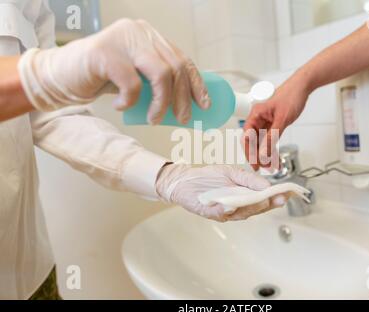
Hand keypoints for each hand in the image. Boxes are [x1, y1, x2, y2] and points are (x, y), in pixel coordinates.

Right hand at [18, 19, 209, 123]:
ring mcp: (122, 40)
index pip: (182, 59)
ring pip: (161, 73)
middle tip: (182, 119)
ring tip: (154, 119)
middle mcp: (139, 32)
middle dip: (183, 98)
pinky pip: (132, 83)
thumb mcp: (135, 77)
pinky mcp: (105, 53)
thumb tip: (185, 103)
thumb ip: (155, 80)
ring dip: (162, 102)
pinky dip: (130, 101)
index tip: (204, 105)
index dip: (197, 83)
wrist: (60, 76)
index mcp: (149, 36)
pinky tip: (121, 106)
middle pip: (176, 67)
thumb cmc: (100, 78)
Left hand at [155, 164, 286, 221]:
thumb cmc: (207, 177)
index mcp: (243, 197)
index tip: (289, 193)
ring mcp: (224, 212)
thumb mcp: (232, 172)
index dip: (276, 197)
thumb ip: (249, 179)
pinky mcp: (210, 212)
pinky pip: (220, 212)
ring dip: (252, 206)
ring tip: (264, 199)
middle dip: (268, 203)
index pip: (263, 200)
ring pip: (241, 212)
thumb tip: (266, 185)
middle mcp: (236, 208)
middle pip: (256, 208)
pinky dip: (227, 209)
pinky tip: (234, 204)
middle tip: (280, 198)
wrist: (184, 180)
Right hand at [242, 74, 309, 170]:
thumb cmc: (291, 96)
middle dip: (257, 155)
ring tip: (270, 166)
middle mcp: (258, 118)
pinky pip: (270, 138)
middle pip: (252, 141)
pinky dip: (271, 148)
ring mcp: (265, 121)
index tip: (254, 163)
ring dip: (265, 153)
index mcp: (255, 114)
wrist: (303, 87)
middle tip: (261, 167)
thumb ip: (272, 138)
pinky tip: (274, 157)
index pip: (247, 136)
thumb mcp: (282, 119)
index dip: (249, 151)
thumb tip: (263, 153)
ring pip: (261, 141)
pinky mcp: (273, 123)